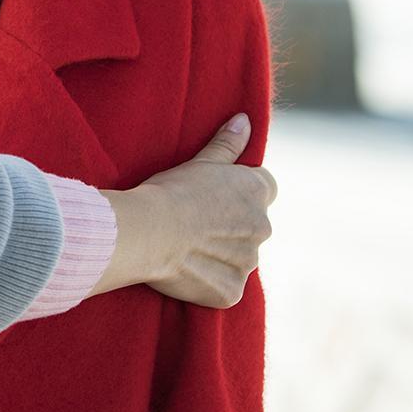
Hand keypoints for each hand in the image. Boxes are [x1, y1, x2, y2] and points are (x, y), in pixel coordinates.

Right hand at [94, 114, 275, 307]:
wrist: (148, 231)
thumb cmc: (170, 191)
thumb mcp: (200, 162)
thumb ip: (227, 144)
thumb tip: (245, 119)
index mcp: (258, 191)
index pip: (264, 188)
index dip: (238, 192)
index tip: (212, 196)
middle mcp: (262, 227)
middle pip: (252, 226)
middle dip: (231, 226)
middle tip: (194, 223)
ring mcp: (249, 262)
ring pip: (239, 258)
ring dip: (220, 255)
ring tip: (185, 248)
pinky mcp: (232, 291)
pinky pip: (225, 288)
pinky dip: (210, 283)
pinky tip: (185, 271)